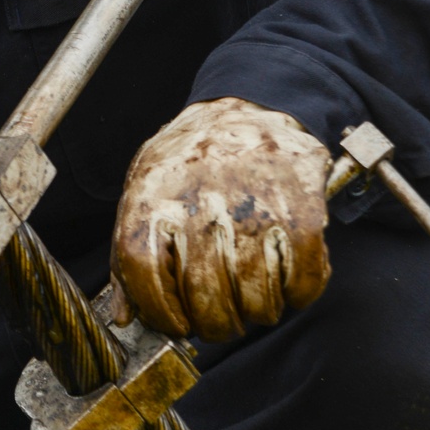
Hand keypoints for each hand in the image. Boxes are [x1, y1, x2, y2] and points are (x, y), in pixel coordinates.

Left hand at [111, 97, 331, 341]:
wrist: (250, 104)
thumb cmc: (192, 156)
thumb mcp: (146, 187)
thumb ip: (130, 249)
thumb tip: (126, 315)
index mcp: (154, 194)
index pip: (143, 272)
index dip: (160, 313)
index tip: (176, 325)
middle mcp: (201, 199)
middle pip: (205, 295)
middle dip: (216, 325)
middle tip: (222, 321)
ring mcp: (252, 203)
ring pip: (256, 296)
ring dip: (258, 313)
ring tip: (254, 302)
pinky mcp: (299, 206)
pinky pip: (303, 276)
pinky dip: (299, 294)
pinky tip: (288, 285)